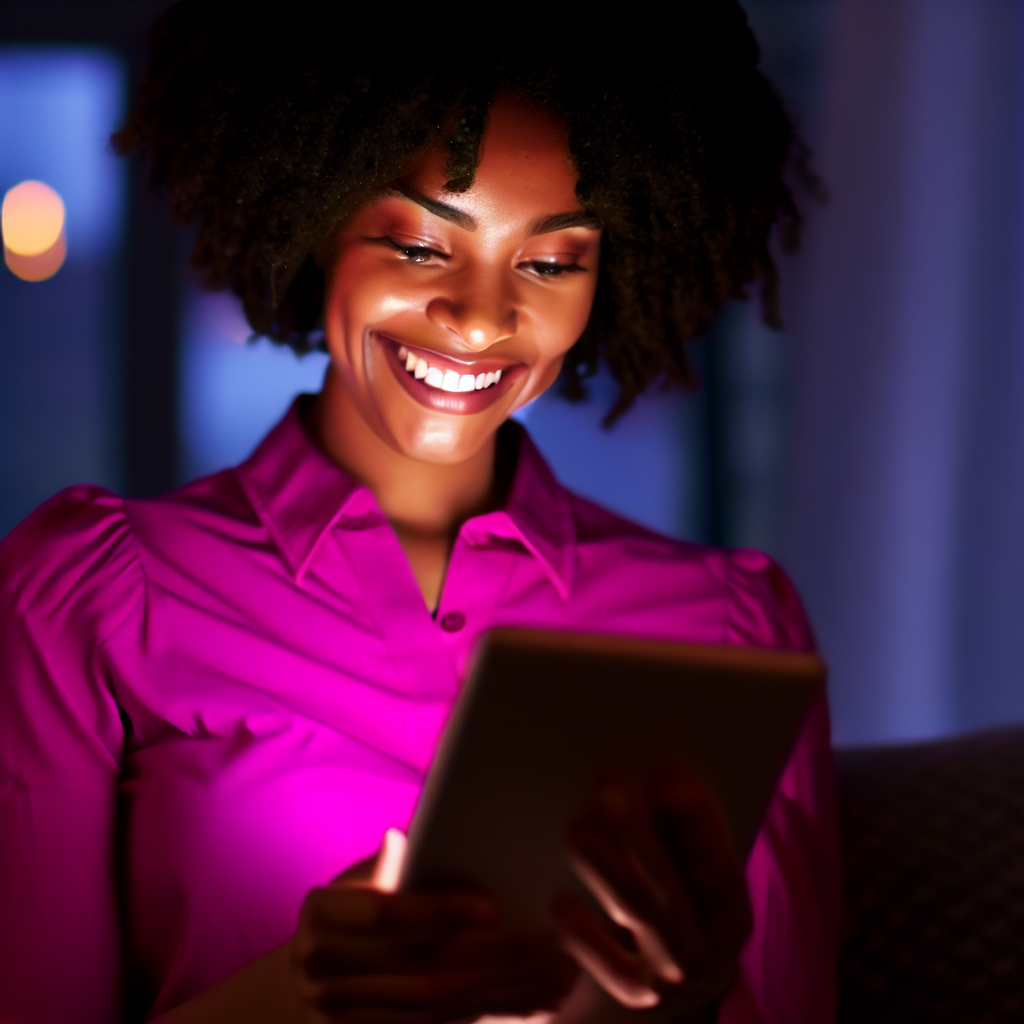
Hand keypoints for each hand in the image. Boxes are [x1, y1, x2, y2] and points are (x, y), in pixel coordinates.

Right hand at [292, 835, 576, 1023]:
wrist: (311, 979)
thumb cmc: (347, 913)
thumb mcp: (356, 879)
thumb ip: (387, 865)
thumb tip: (404, 838)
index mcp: (321, 917)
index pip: (386, 916)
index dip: (439, 911)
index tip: (493, 907)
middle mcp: (323, 971)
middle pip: (423, 969)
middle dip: (494, 957)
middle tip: (548, 940)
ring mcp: (341, 1015)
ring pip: (439, 1006)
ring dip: (505, 992)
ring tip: (555, 972)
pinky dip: (493, 1012)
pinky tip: (533, 1001)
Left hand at [551, 770, 751, 1019]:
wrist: (668, 988)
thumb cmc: (677, 909)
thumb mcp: (688, 873)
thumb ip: (680, 830)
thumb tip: (663, 773)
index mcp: (732, 917)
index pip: (719, 868)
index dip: (696, 824)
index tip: (667, 779)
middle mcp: (709, 953)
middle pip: (670, 887)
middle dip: (638, 831)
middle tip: (609, 788)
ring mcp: (671, 979)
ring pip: (637, 912)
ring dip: (606, 866)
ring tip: (578, 829)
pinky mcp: (633, 996)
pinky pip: (607, 965)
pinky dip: (584, 933)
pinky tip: (561, 902)